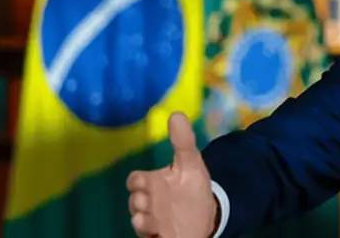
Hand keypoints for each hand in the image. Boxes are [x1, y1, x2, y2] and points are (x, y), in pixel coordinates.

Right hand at [126, 112, 217, 237]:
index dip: (138, 181)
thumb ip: (183, 140)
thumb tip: (176, 114)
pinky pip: (148, 237)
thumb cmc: (191, 187)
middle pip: (135, 202)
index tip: (148, 181)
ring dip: (146, 220)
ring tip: (158, 221)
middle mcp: (148, 202)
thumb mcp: (191, 163)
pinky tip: (162, 233)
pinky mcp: (158, 236)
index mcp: (152, 183)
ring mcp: (152, 220)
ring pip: (140, 221)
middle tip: (153, 201)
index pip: (135, 180)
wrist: (205, 215)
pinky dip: (152, 235)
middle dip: (142, 202)